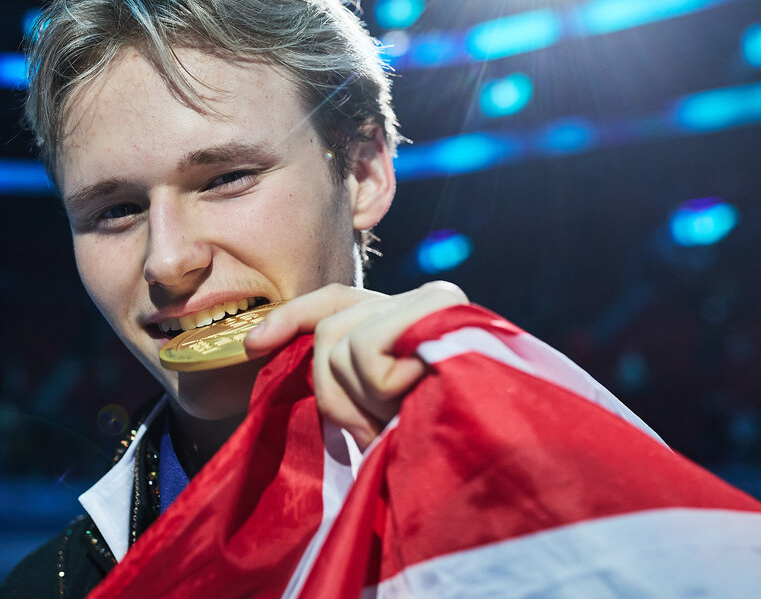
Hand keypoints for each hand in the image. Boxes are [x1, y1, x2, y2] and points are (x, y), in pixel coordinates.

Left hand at [244, 281, 467, 448]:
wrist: (509, 458)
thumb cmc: (442, 444)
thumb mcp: (385, 411)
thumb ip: (350, 376)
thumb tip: (266, 349)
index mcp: (409, 320)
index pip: (335, 301)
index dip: (290, 319)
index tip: (251, 346)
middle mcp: (424, 301)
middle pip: (329, 332)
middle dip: (336, 394)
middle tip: (379, 429)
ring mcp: (436, 302)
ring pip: (342, 343)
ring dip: (364, 401)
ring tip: (406, 416)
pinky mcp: (446, 311)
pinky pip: (369, 350)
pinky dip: (383, 387)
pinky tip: (421, 395)